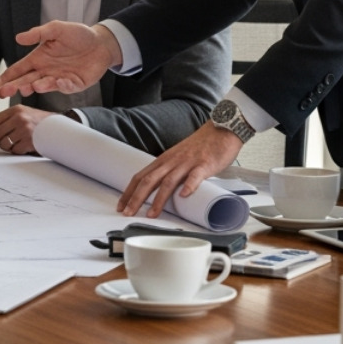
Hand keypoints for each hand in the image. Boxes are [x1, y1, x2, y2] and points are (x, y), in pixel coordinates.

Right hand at [0, 21, 120, 97]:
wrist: (101, 43)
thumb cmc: (78, 35)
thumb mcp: (57, 29)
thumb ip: (38, 34)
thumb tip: (18, 38)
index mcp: (39, 58)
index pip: (18, 70)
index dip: (6, 78)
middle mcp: (46, 71)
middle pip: (26, 81)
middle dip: (14, 87)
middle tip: (5, 92)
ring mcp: (59, 79)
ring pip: (43, 86)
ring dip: (37, 87)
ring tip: (32, 85)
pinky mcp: (73, 84)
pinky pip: (66, 88)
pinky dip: (63, 86)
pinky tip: (60, 81)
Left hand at [0, 105, 58, 154]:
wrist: (59, 128)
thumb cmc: (39, 122)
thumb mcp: (23, 113)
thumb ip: (7, 119)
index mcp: (15, 110)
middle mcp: (19, 118)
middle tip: (3, 143)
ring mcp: (24, 130)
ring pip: (4, 144)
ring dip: (8, 147)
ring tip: (17, 142)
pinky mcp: (29, 141)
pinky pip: (14, 150)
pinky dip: (17, 151)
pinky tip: (25, 145)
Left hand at [116, 123, 242, 218]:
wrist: (221, 130)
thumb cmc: (200, 147)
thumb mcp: (179, 158)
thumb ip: (170, 172)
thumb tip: (160, 191)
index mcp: (164, 160)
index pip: (141, 176)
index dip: (129, 192)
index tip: (121, 206)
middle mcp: (172, 161)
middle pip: (149, 180)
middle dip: (136, 198)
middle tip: (128, 213)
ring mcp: (187, 163)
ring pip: (168, 181)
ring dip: (158, 199)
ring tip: (151, 214)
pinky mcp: (204, 165)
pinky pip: (195, 176)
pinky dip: (189, 186)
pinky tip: (184, 195)